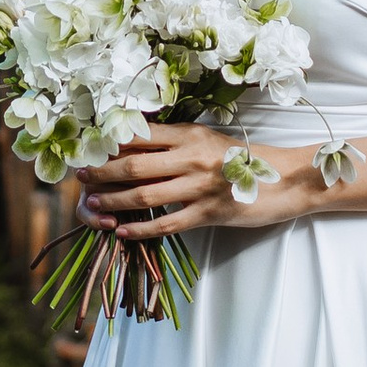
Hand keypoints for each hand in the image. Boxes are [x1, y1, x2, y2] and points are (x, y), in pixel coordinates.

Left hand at [74, 123, 314, 238]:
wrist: (285, 180)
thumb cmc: (242, 159)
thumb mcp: (207, 140)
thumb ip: (175, 142)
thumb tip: (131, 145)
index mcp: (190, 135)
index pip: (139, 136)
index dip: (108, 144)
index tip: (87, 149)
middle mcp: (191, 158)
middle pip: (133, 166)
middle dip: (100, 172)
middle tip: (80, 177)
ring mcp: (199, 188)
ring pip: (144, 195)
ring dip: (113, 201)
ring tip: (93, 204)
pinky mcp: (209, 214)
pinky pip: (167, 224)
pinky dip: (140, 229)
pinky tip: (122, 232)